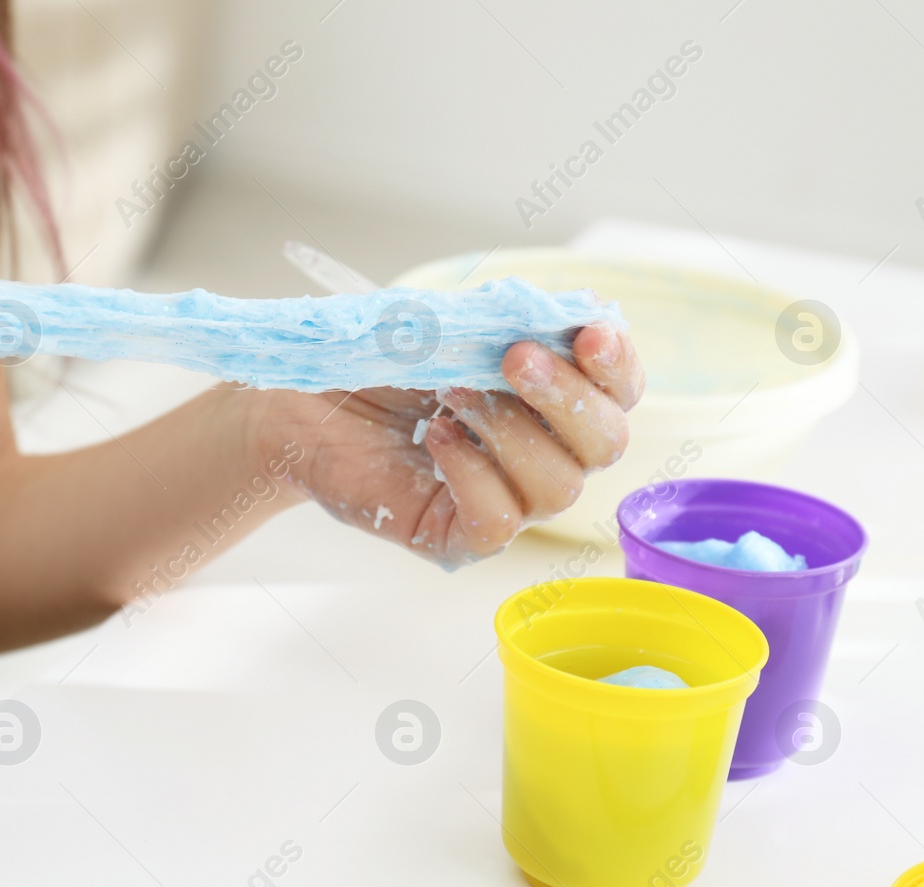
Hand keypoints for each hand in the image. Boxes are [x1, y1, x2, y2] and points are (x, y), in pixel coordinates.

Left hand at [252, 324, 642, 566]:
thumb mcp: (448, 326)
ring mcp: (506, 502)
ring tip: (451, 392)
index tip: (589, 334)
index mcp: (554, 399)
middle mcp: (543, 455)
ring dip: (509, 430)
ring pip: (557, 486)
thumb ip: (508, 319)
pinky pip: (499, 522)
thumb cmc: (379, 364)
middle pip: (605, 444)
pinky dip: (473, 473)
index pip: (619, 392)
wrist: (304, 403)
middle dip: (566, 397)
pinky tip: (437, 439)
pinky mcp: (458, 537)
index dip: (617, 365)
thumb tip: (573, 312)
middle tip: (513, 358)